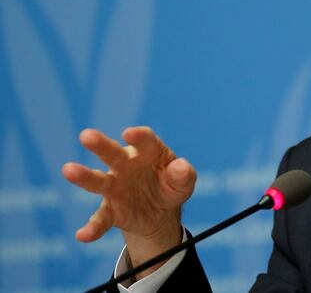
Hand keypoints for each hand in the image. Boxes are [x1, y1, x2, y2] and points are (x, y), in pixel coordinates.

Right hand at [62, 127, 195, 276]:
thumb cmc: (171, 185)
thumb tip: (181, 167)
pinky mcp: (111, 210)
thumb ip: (183, 175)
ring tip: (68, 170)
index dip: (138, 137)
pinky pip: (100, 219)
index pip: (145, 141)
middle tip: (86, 136)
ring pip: (99, 181)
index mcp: (148, 153)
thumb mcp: (183, 182)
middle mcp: (126, 166)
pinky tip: (83, 235)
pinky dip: (92, 227)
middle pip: (112, 153)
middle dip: (100, 145)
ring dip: (84, 176)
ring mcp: (116, 187)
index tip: (130, 134)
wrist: (160, 212)